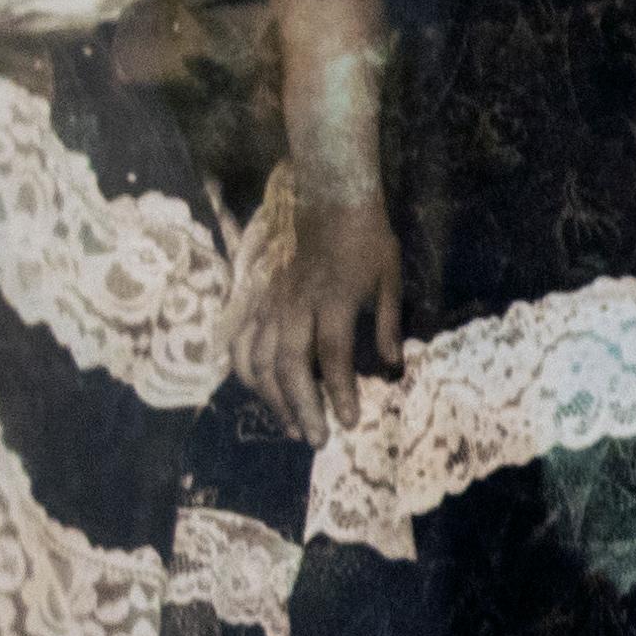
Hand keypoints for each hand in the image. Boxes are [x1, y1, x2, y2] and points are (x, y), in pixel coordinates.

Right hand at [237, 189, 401, 443]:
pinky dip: (244, 370)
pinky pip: (240, 339)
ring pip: (259, 358)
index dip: (340, 393)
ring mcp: (271, 301)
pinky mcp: (257, 297)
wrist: (328, 195)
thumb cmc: (367, 238)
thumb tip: (395, 366)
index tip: (349, 423)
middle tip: (318, 440)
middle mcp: (296, 304)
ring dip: (273, 398)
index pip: (334, 357)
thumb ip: (387, 324)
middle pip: (289, 366)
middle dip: (302, 408)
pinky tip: (258, 391)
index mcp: (334, 300)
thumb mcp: (390, 278)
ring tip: (291, 426)